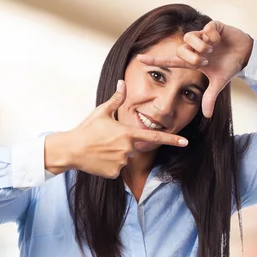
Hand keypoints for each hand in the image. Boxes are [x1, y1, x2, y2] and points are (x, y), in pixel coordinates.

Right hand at [46, 80, 187, 178]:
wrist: (70, 149)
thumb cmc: (86, 129)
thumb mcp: (102, 112)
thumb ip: (116, 99)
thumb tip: (122, 82)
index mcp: (127, 133)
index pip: (154, 136)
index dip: (171, 140)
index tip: (185, 142)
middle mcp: (127, 149)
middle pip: (133, 147)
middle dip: (122, 144)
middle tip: (105, 140)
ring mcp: (121, 162)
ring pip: (124, 158)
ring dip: (115, 154)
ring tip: (99, 149)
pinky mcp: (114, 173)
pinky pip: (117, 169)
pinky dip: (109, 164)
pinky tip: (98, 159)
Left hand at [137, 21, 253, 117]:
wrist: (245, 54)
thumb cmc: (229, 67)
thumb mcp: (218, 84)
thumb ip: (209, 97)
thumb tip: (207, 116)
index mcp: (192, 60)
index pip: (170, 61)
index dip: (155, 60)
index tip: (139, 59)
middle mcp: (194, 47)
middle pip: (181, 50)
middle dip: (194, 58)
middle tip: (207, 60)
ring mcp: (202, 36)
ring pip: (190, 37)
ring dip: (202, 46)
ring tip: (213, 49)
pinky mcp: (213, 26)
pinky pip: (206, 29)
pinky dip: (213, 36)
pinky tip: (220, 40)